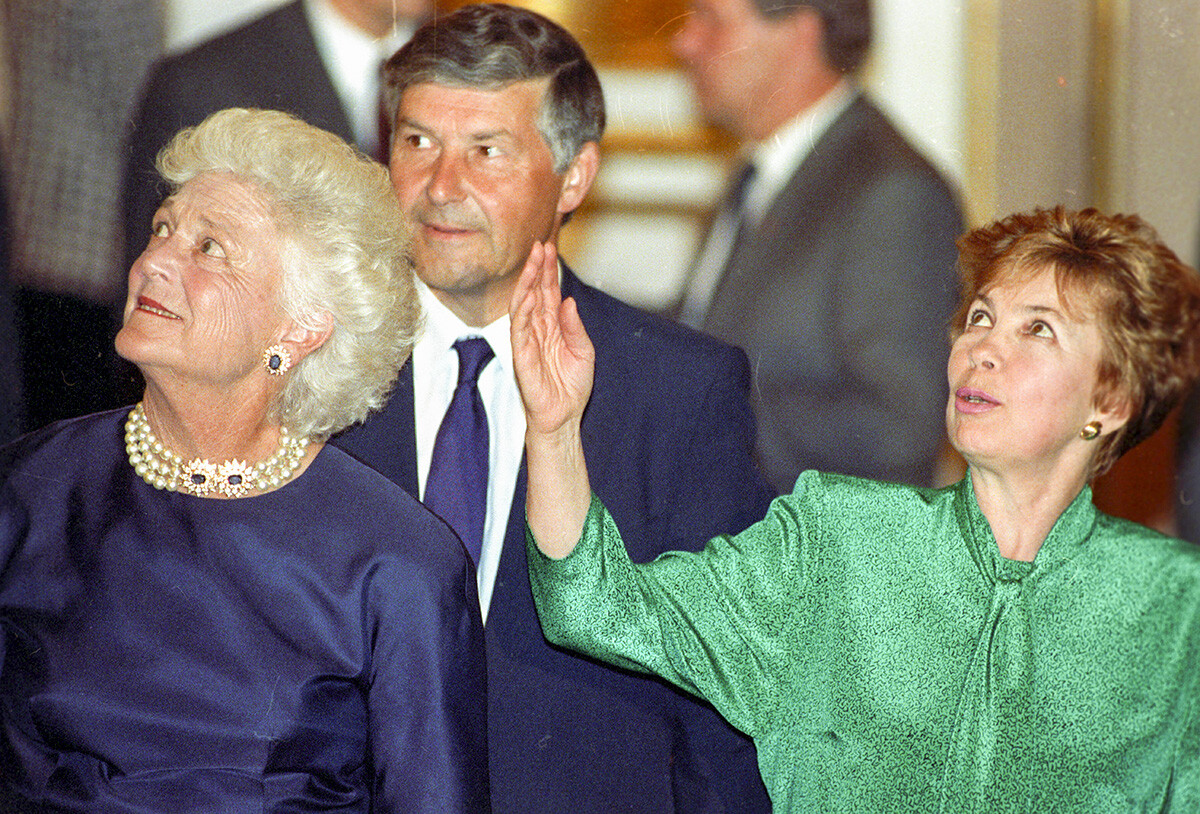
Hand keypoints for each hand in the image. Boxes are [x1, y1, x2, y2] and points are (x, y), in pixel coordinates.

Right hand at [509, 241, 594, 438]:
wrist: (564, 417)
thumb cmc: (572, 387)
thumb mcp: (584, 352)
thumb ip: (575, 327)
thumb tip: (569, 301)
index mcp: (553, 326)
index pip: (548, 292)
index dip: (548, 270)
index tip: (548, 247)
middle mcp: (538, 330)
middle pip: (534, 293)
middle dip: (536, 269)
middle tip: (538, 245)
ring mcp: (527, 341)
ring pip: (523, 306)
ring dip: (526, 283)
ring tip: (532, 263)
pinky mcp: (521, 356)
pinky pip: (518, 330)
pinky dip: (522, 312)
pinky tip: (526, 296)